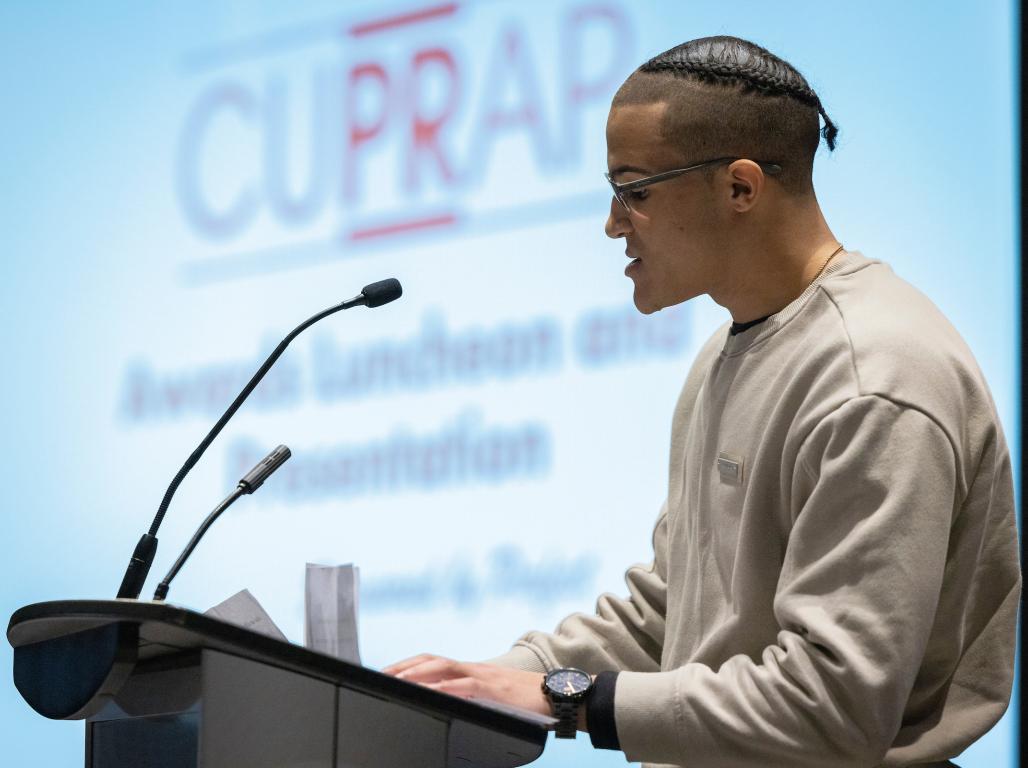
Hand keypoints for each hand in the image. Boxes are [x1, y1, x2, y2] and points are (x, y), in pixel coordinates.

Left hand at [383, 654, 551, 717]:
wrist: (559, 694)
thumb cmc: (530, 700)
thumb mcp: (495, 698)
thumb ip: (475, 698)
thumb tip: (452, 706)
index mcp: (473, 671)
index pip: (435, 662)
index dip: (410, 664)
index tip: (389, 672)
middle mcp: (475, 668)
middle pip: (432, 660)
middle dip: (405, 666)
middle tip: (383, 674)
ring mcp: (484, 676)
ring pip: (444, 668)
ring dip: (418, 673)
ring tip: (398, 679)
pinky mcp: (494, 688)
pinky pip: (465, 685)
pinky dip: (446, 687)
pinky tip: (432, 692)